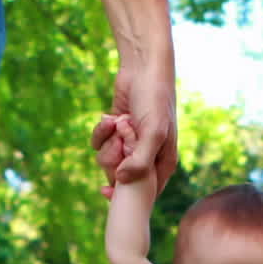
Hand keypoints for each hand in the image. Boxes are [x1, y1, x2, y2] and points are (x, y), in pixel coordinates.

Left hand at [93, 61, 176, 192]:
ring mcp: (129, 144)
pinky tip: (109, 117)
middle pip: (120, 176)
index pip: (144, 191)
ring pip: (107, 159)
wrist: (143, 69)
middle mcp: (146, 156)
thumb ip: (140, 160)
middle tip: (119, 140)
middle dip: (114, 158)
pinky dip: (100, 131)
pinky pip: (99, 143)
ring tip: (116, 122)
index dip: (124, 194)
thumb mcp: (152, 132)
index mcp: (162, 162)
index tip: (105, 191)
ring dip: (107, 140)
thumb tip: (120, 181)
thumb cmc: (155, 100)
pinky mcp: (115, 132)